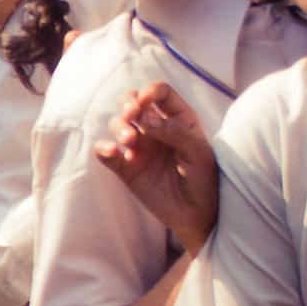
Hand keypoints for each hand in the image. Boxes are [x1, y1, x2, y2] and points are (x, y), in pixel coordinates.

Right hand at [96, 81, 219, 252]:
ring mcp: (139, 147)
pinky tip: (110, 150)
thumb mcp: (197, 151)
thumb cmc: (203, 178)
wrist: (196, 214)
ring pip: (118, 124)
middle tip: (131, 115)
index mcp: (177, 118)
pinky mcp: (126, 168)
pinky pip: (107, 153)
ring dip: (119, 126)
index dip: (150, 91)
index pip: (159, 93)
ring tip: (129, 140)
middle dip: (127, 103)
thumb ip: (174, 132)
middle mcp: (155, 128)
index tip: (145, 100)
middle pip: (132, 102)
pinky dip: (103, 149)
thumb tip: (145, 119)